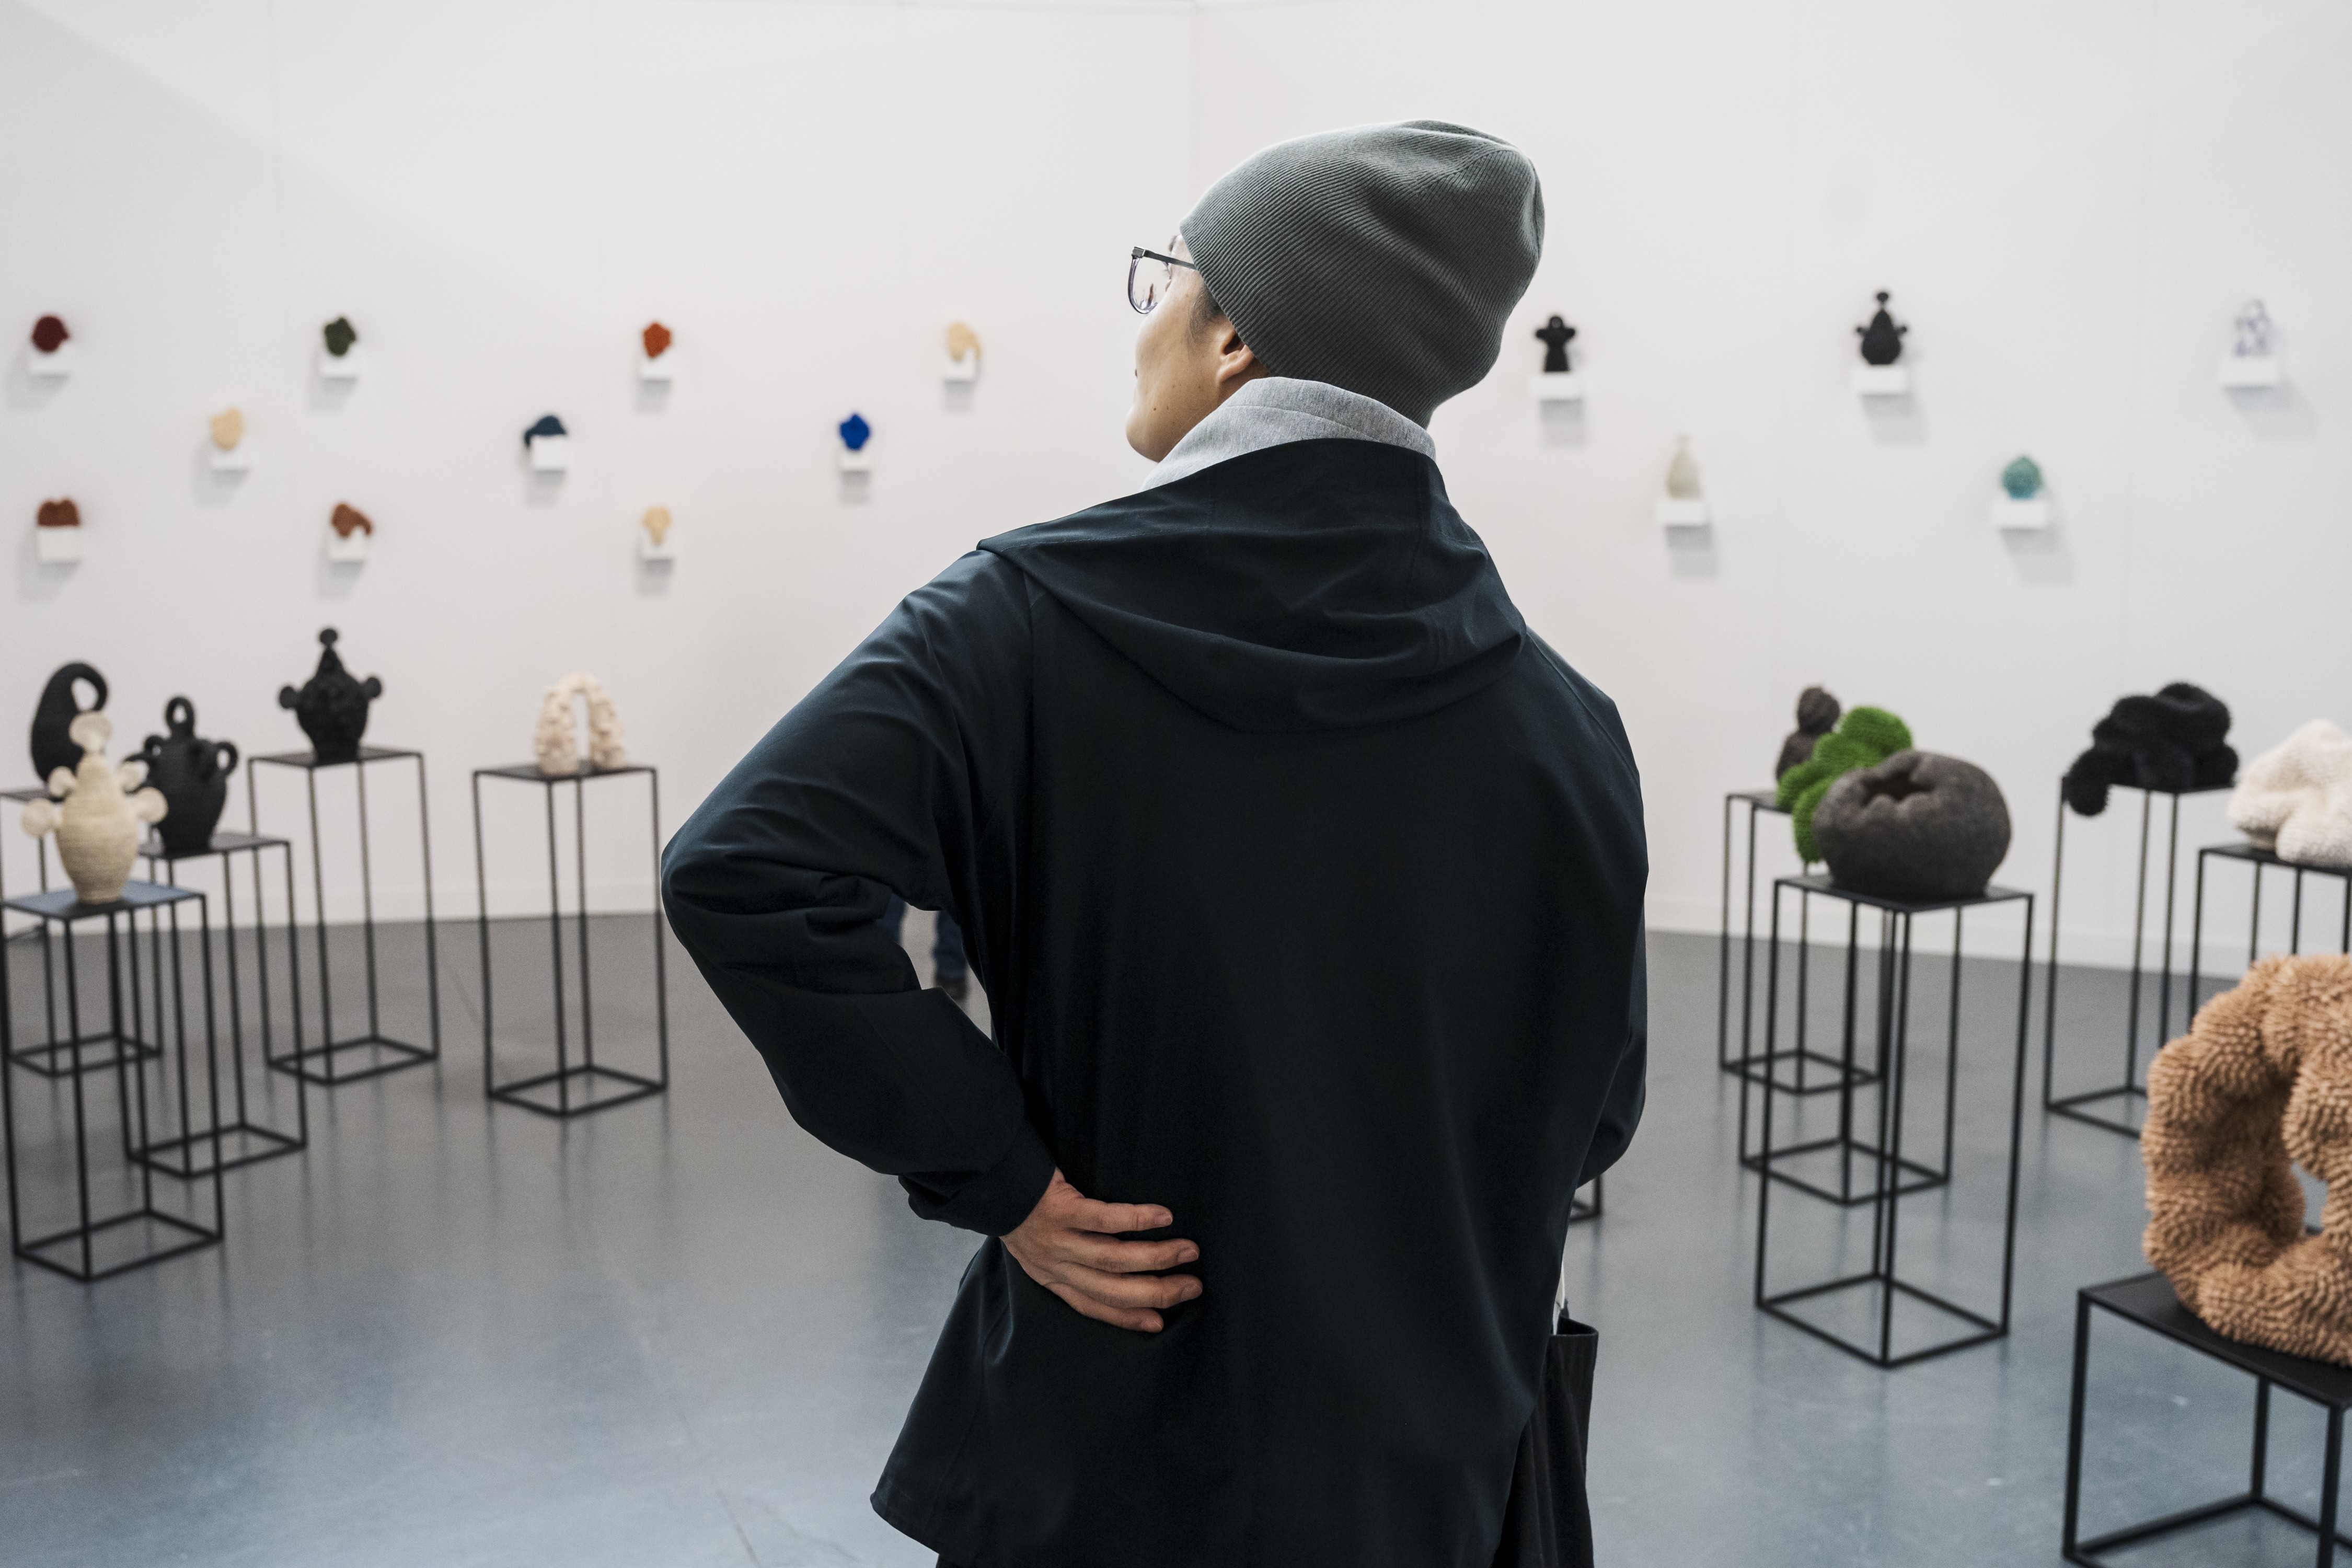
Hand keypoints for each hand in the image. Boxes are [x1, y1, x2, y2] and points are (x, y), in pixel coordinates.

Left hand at [1002, 1168, 1200, 1332]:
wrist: (988, 1176)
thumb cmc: (1018, 1207)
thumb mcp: (1036, 1246)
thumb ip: (1068, 1259)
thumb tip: (1114, 1266)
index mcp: (1050, 1276)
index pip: (1092, 1306)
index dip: (1126, 1317)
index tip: (1160, 1322)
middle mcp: (1054, 1265)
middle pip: (1112, 1289)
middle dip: (1157, 1292)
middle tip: (1193, 1287)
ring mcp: (1057, 1239)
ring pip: (1114, 1259)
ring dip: (1157, 1258)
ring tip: (1188, 1251)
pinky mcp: (1059, 1209)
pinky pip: (1105, 1219)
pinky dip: (1138, 1220)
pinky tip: (1164, 1218)